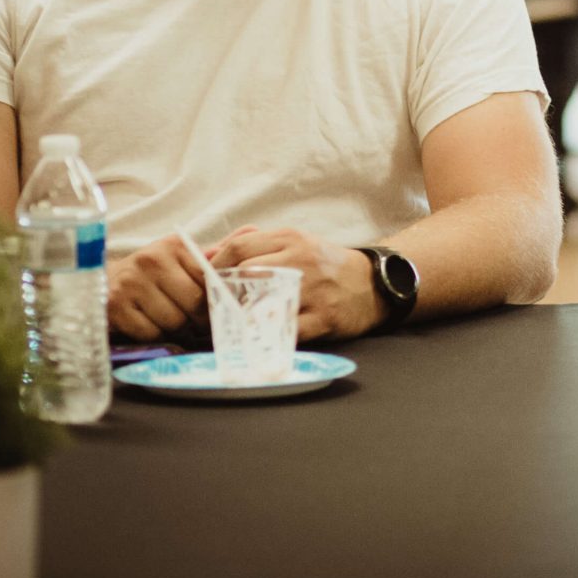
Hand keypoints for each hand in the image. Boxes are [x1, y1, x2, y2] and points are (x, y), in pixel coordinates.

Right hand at [108, 234, 212, 340]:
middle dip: (200, 320)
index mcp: (175, 246)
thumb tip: (251, 234)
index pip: (209, 278)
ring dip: (178, 331)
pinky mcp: (114, 306)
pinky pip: (150, 333)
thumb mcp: (179, 259)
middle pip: (195, 303)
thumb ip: (210, 256)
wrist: (102, 283)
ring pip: (174, 321)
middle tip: (199, 326)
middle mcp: (152, 260)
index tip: (219, 311)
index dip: (217, 299)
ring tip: (175, 326)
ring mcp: (131, 283)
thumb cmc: (151, 274)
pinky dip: (156, 336)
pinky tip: (152, 327)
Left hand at [206, 228, 382, 341]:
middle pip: (244, 273)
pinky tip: (254, 338)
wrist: (372, 285)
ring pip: (260, 302)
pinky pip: (283, 329)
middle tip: (212, 307)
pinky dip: (264, 336)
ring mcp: (312, 290)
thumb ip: (254, 244)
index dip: (214, 267)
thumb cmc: (323, 265)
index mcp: (291, 239)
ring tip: (228, 324)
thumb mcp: (294, 243)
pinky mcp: (322, 318)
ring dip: (238, 316)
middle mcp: (301, 260)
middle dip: (222, 293)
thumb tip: (207, 256)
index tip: (206, 283)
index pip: (238, 248)